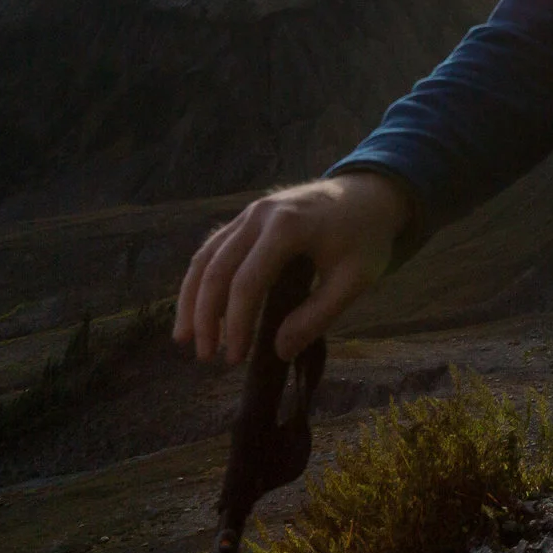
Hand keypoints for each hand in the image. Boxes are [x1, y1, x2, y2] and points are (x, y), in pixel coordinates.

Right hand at [173, 171, 413, 364]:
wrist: (368, 193)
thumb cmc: (365, 238)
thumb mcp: (353, 281)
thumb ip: (317, 316)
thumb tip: (279, 351)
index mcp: (287, 227)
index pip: (247, 283)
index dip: (237, 324)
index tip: (235, 360)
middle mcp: (259, 215)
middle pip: (217, 268)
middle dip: (205, 316)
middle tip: (204, 357)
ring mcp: (250, 212)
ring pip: (206, 256)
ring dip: (192, 298)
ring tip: (184, 338)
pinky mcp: (248, 217)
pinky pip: (215, 247)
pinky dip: (201, 278)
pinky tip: (197, 306)